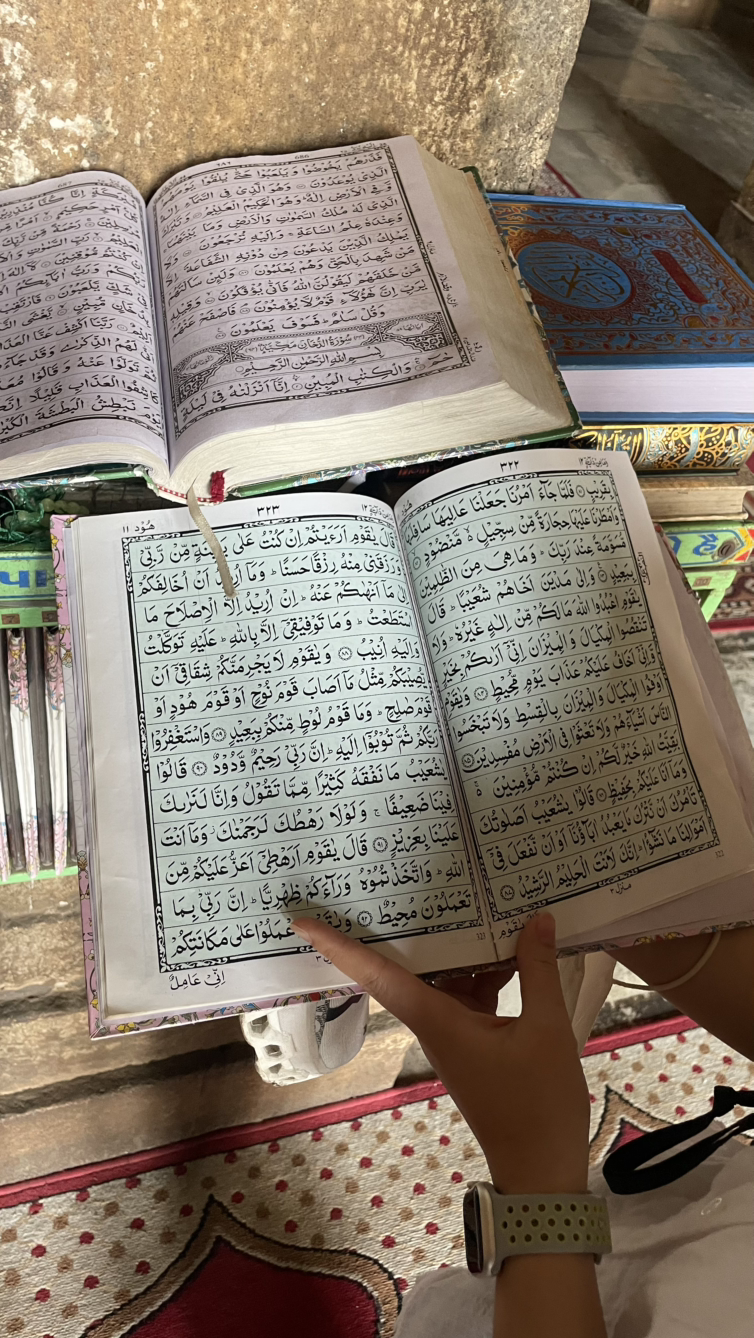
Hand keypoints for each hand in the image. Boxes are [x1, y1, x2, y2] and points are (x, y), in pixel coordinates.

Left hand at [292, 912, 589, 1193]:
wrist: (542, 1173)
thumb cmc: (536, 1105)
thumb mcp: (545, 1031)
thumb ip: (538, 971)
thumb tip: (537, 919)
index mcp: (436, 1022)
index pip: (376, 977)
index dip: (338, 947)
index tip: (301, 922)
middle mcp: (435, 1024)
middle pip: (410, 967)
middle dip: (404, 927)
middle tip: (396, 879)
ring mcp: (455, 1034)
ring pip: (447, 978)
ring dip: (462, 945)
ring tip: (478, 896)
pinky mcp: (476, 1043)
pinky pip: (471, 995)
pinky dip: (487, 971)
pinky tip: (515, 947)